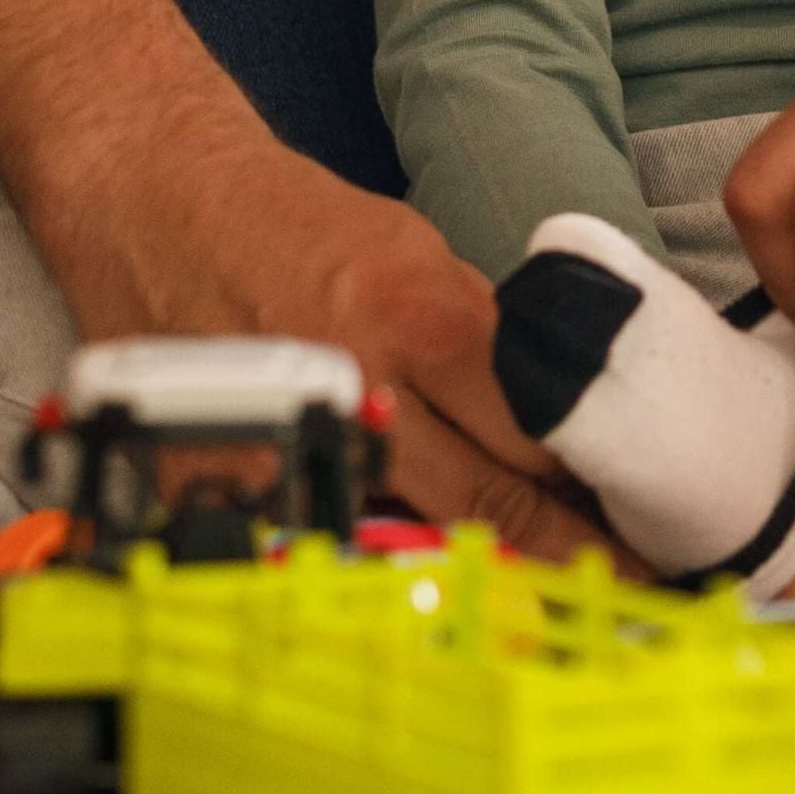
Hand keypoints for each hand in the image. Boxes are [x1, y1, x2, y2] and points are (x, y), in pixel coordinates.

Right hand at [32, 115, 592, 557]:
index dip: (594, 483)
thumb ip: (477, 339)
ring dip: (468, 567)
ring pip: (408, 540)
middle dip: (561, 549)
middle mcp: (361, 389)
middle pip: (490, 505)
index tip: (642, 524)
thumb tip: (548, 414)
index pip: (539, 434)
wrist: (152, 195)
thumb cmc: (289, 215)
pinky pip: (315, 538)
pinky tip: (395, 575)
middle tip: (619, 585)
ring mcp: (288, 445)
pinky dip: (357, 554)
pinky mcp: (223, 481)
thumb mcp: (411, 249)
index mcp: (418, 319)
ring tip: (527, 598)